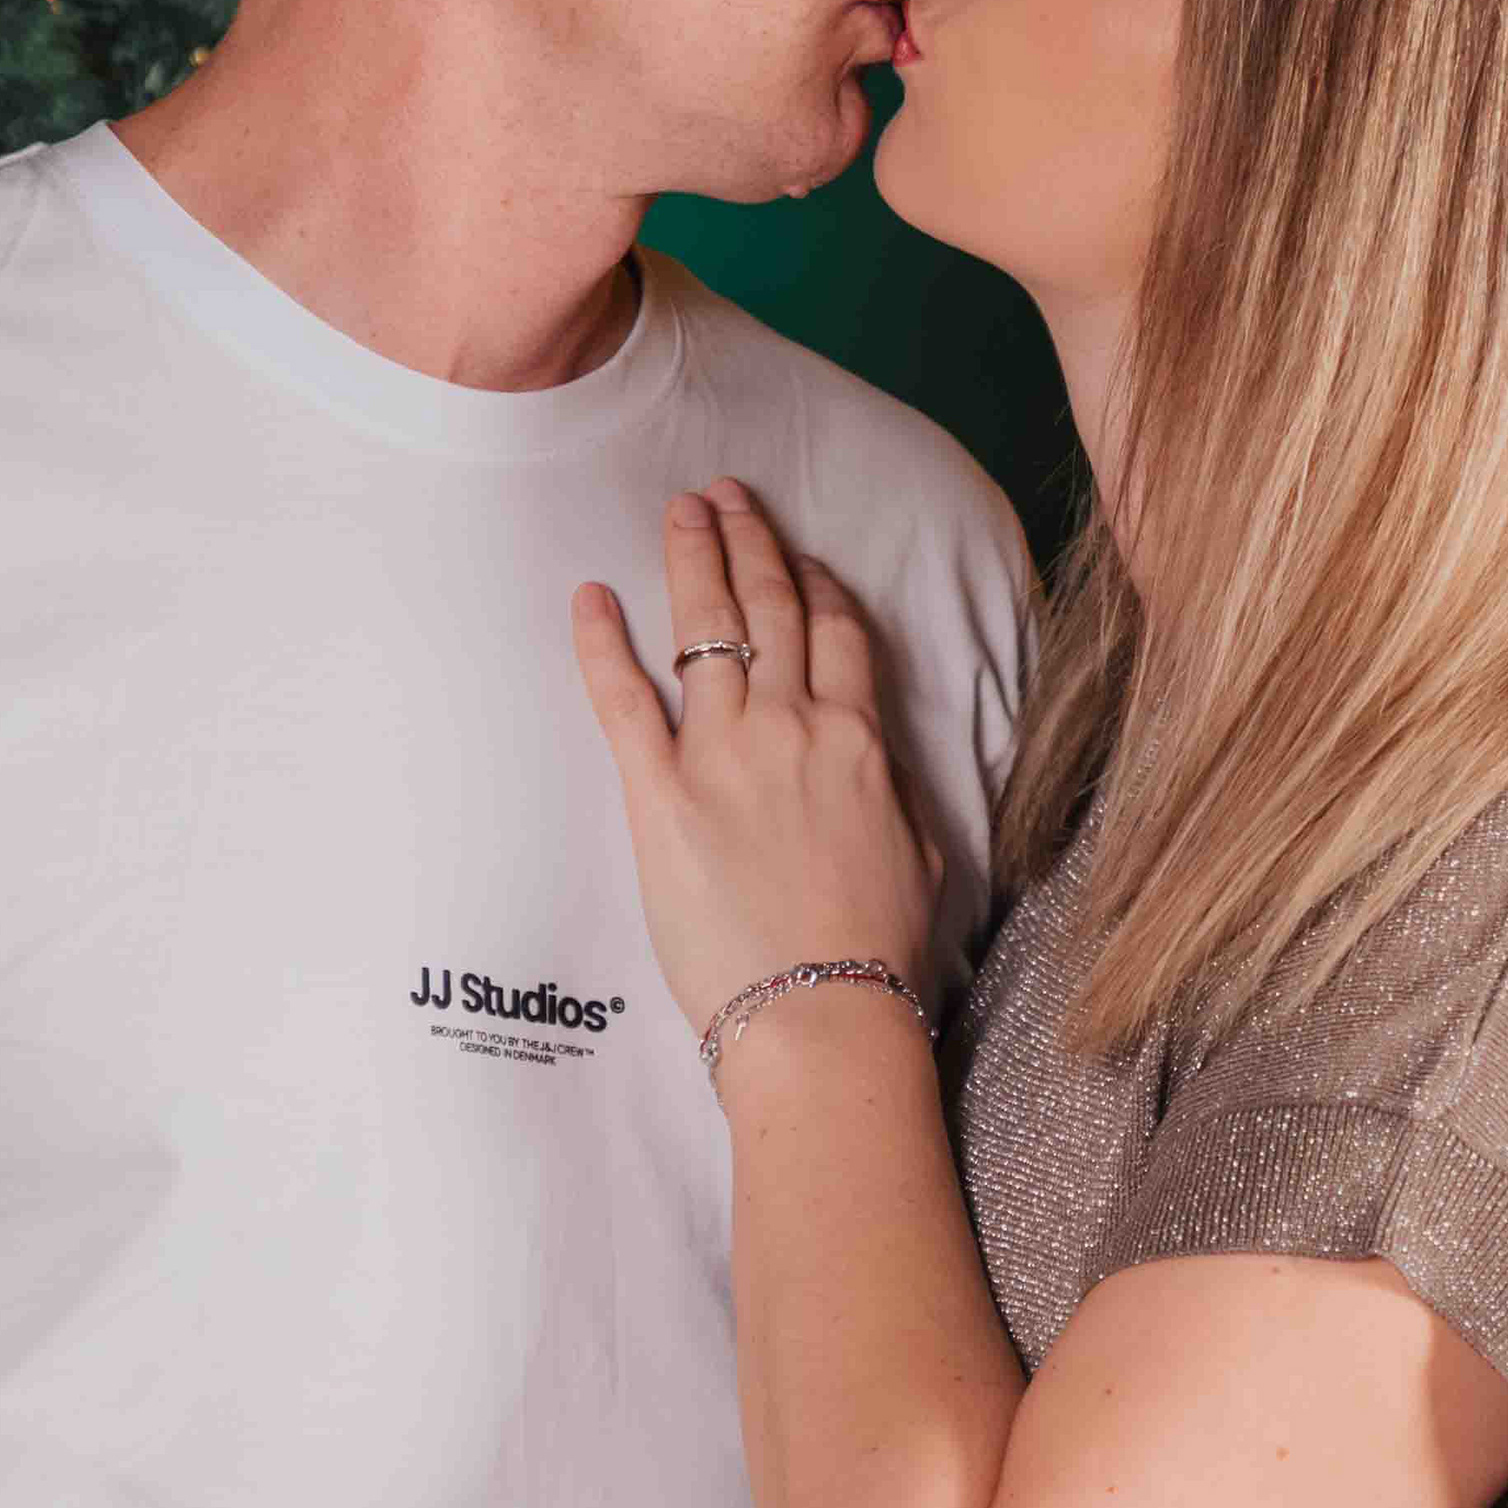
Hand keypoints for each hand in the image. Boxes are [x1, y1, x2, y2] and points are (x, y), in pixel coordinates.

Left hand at [573, 479, 942, 1041]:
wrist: (821, 1013)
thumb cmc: (877, 953)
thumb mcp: (919, 855)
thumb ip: (891, 789)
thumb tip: (871, 758)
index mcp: (860, 740)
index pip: (837, 632)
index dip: (814, 582)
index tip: (796, 554)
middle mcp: (792, 726)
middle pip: (770, 605)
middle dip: (749, 539)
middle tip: (725, 494)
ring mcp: (722, 754)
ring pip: (705, 625)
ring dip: (692, 558)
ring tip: (680, 513)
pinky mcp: (659, 794)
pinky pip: (623, 699)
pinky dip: (601, 642)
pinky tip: (588, 596)